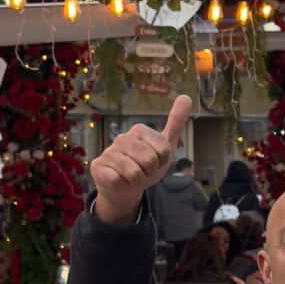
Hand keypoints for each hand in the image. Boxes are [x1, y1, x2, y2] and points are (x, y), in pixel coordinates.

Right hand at [89, 95, 191, 226]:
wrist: (125, 187)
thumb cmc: (146, 166)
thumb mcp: (165, 146)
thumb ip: (176, 122)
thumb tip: (186, 96)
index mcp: (139, 130)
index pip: (164, 150)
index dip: (163, 162)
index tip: (156, 162)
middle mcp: (122, 138)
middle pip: (149, 161)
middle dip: (150, 172)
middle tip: (143, 171)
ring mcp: (109, 151)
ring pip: (134, 172)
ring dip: (137, 180)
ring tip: (132, 177)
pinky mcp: (98, 166)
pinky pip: (117, 179)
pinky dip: (122, 184)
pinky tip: (118, 180)